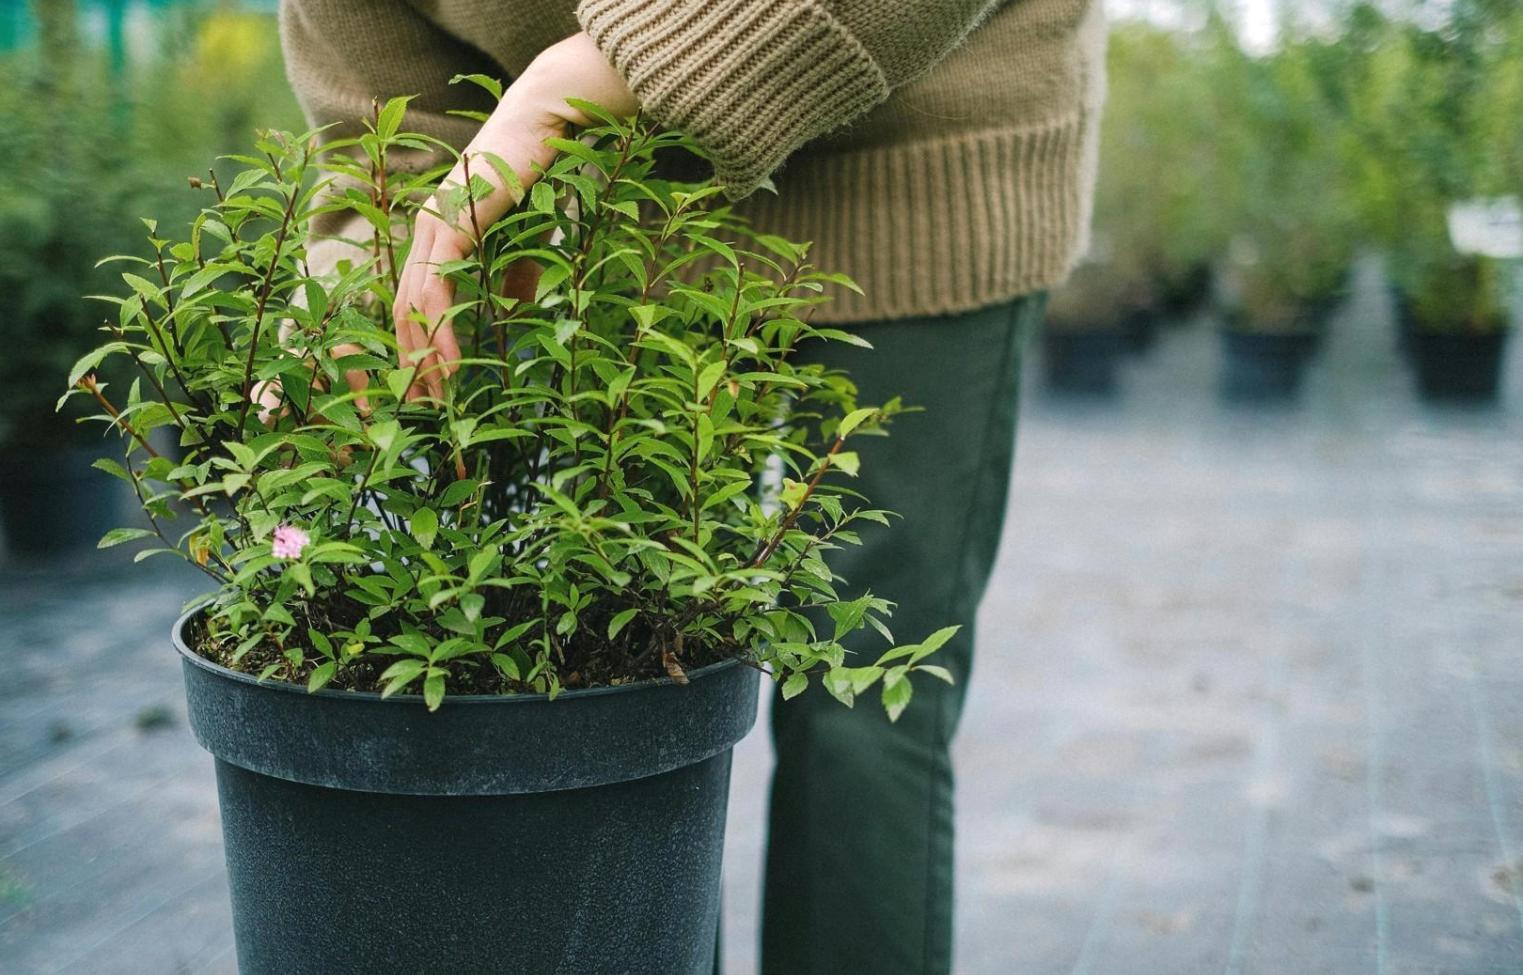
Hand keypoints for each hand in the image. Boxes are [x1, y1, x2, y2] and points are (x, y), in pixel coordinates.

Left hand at [392, 31, 636, 401]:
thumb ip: (514, 275)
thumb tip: (513, 312)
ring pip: (410, 308)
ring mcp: (433, 227)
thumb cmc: (540, 172)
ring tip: (435, 403)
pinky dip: (440, 337)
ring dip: (421, 361)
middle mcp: (426, 232)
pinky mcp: (450, 226)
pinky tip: (452, 371)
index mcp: (439, 236)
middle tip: (423, 413)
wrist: (547, 122)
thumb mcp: (527, 239)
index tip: (431, 392)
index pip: (416, 302)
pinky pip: (435, 293)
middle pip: (401, 312)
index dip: (418, 349)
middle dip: (410, 366)